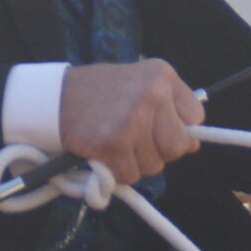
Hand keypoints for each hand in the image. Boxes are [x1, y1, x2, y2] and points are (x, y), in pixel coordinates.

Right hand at [58, 60, 203, 184]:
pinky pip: (130, 174)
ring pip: (154, 165)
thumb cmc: (101, 93)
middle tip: (135, 141)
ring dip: (135, 162)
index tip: (158, 128)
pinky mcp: (114, 143)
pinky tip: (104, 153)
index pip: (195, 117)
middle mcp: (153, 94)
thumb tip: (194, 143)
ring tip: (115, 142)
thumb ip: (168, 109)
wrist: (55, 98)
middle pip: (178, 146)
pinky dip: (117, 172)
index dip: (178, 129)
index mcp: (163, 76)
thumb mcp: (140, 84)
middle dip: (159, 151)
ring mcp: (133, 119)